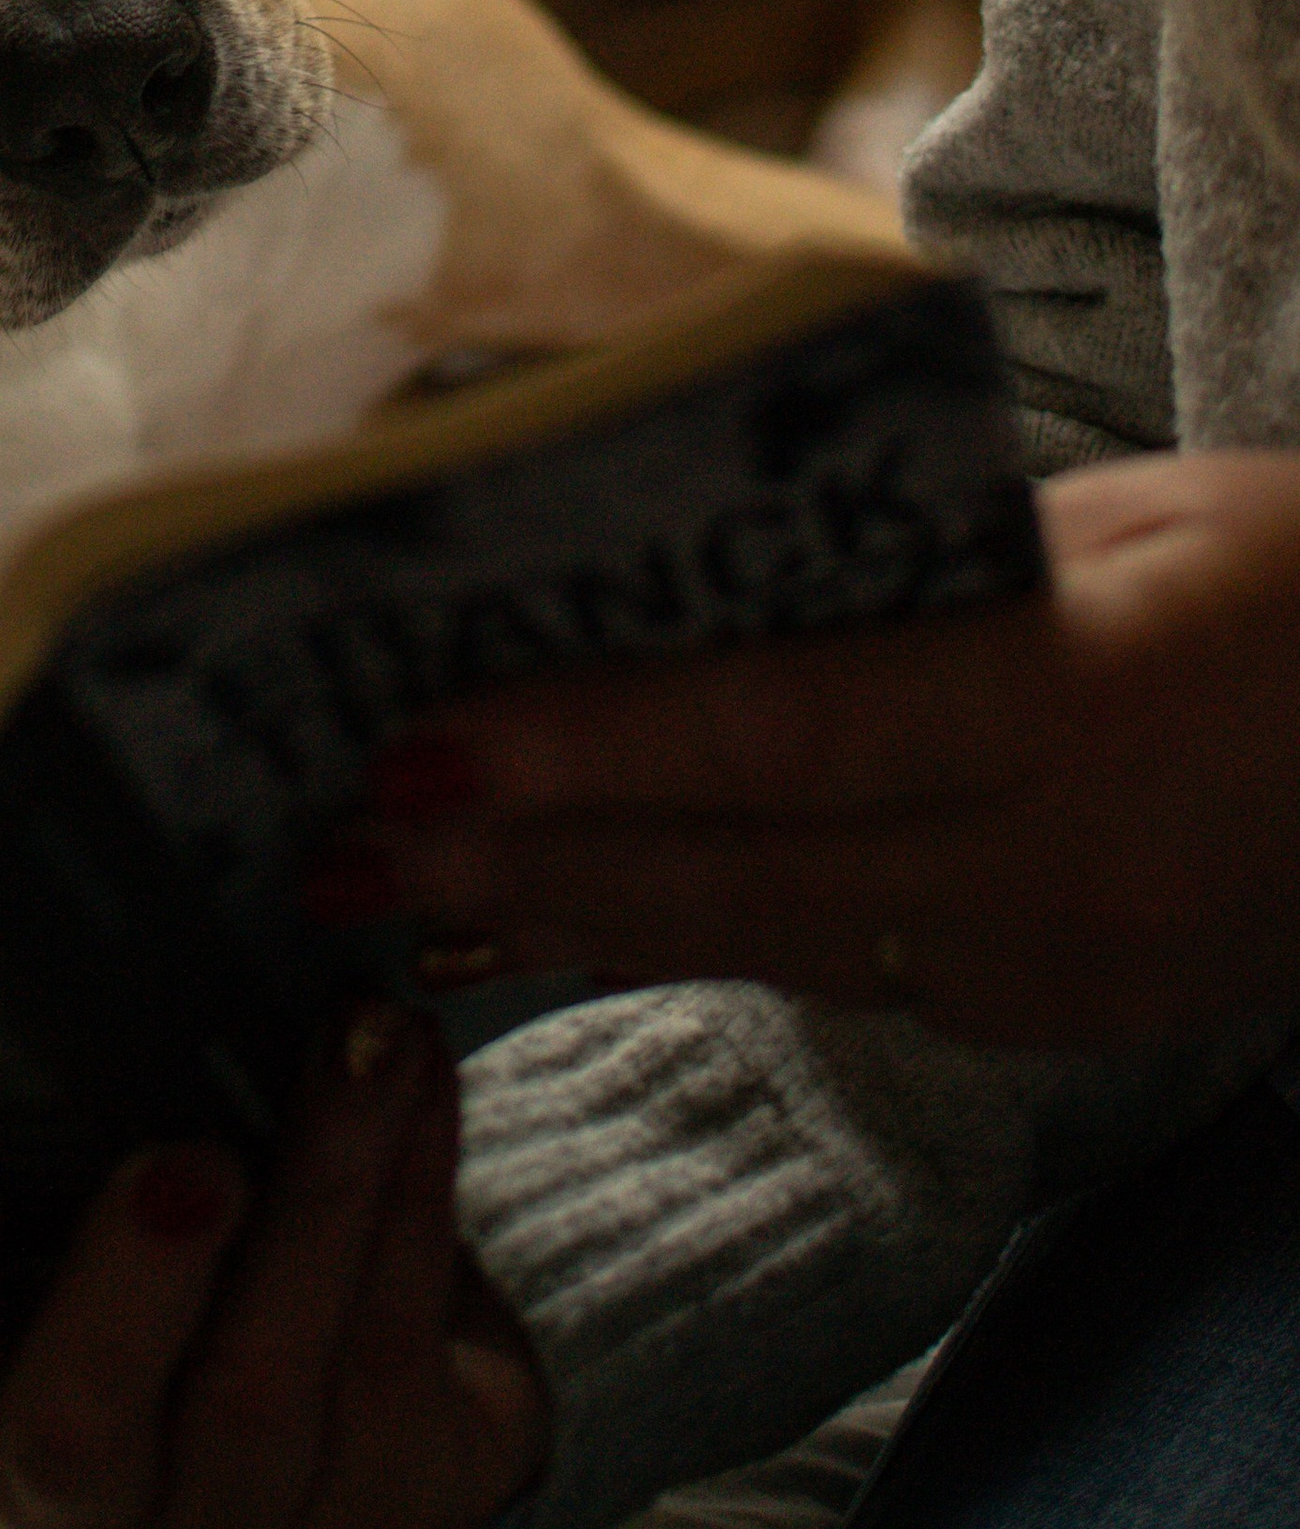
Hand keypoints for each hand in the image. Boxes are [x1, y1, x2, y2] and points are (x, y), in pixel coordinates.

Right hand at [0, 1004, 549, 1528]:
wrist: (363, 1449)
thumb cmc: (193, 1287)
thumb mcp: (102, 1223)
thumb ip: (74, 1121)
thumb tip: (87, 900)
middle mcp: (98, 1490)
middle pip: (79, 1423)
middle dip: (129, 1286)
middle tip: (185, 1165)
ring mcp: (247, 1511)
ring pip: (268, 1375)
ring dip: (323, 1189)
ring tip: (359, 1039)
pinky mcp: (397, 1493)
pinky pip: (398, 1339)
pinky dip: (415, 1186)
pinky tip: (420, 1073)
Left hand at [315, 450, 1299, 1048]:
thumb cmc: (1298, 577)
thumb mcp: (1136, 511)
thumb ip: (930, 556)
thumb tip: (703, 560)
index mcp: (1072, 705)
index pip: (787, 730)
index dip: (593, 744)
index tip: (418, 743)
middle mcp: (1047, 868)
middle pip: (734, 874)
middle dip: (515, 864)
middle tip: (325, 845)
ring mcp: (1048, 970)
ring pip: (760, 942)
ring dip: (564, 923)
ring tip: (383, 901)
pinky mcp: (1044, 1017)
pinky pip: (826, 970)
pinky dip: (679, 940)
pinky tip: (549, 926)